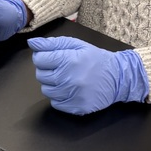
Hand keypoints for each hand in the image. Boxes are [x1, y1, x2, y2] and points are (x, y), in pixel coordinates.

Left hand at [27, 36, 148, 114]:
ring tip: (65, 78)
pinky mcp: (76, 108)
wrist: (118, 77)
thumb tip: (32, 43)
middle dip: (47, 70)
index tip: (51, 56)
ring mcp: (72, 95)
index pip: (39, 59)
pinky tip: (69, 89)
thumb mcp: (75, 44)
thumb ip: (51, 43)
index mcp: (68, 60)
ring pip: (46, 90)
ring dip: (52, 84)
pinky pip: (55, 103)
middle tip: (60, 67)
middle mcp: (69, 79)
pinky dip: (59, 97)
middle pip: (40, 75)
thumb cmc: (94, 58)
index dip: (42, 56)